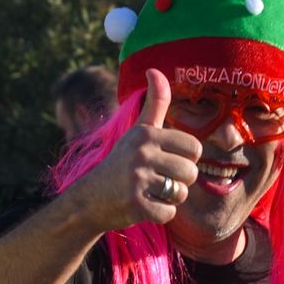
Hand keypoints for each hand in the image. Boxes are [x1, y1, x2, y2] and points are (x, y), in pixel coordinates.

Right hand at [72, 69, 200, 232]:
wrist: (89, 199)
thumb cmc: (121, 162)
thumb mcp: (137, 131)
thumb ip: (154, 103)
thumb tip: (155, 69)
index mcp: (147, 134)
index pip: (194, 148)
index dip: (185, 158)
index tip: (166, 161)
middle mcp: (142, 153)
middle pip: (191, 172)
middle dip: (179, 181)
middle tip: (157, 180)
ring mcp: (137, 179)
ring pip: (181, 193)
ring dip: (170, 198)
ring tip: (151, 192)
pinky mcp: (135, 204)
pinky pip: (168, 213)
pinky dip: (160, 213)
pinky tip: (143, 206)